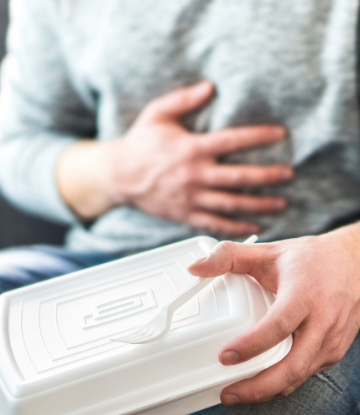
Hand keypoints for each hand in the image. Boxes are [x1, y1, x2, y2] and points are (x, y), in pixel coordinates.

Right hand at [58, 82, 292, 235]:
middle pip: (238, 177)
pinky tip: (254, 226)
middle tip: (288, 175)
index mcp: (190, 149)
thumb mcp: (157, 114)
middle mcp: (193, 175)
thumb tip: (210, 87)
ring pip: (231, 204)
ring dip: (258, 205)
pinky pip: (214, 224)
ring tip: (281, 203)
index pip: (232, 141)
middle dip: (267, 176)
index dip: (258, 137)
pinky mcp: (185, 214)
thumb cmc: (140, 143)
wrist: (119, 175)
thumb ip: (183, 99)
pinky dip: (236, 227)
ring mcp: (190, 197)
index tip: (280, 135)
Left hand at [188, 223, 359, 404]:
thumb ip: (228, 257)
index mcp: (304, 294)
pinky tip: (263, 381)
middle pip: (293, 365)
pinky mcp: (333, 349)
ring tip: (238, 392)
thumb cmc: (310, 258)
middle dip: (259, 386)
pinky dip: (283, 382)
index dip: (252, 345)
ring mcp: (331, 339)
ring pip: (299, 375)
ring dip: (268, 389)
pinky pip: (307, 372)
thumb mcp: (267, 252)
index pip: (278, 325)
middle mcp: (322, 321)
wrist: (352, 262)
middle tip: (228, 393)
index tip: (225, 356)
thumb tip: (195, 268)